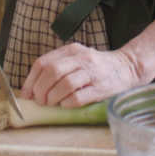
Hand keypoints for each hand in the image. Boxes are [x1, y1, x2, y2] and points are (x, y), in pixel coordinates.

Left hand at [20, 43, 143, 106]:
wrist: (128, 67)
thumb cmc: (97, 66)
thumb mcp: (78, 58)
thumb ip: (59, 67)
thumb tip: (34, 87)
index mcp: (71, 50)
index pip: (43, 62)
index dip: (31, 80)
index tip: (26, 94)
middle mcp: (81, 59)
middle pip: (52, 72)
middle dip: (40, 89)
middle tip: (39, 101)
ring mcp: (91, 73)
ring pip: (64, 84)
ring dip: (52, 97)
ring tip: (51, 103)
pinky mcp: (100, 88)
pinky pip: (78, 97)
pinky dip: (67, 103)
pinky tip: (65, 105)